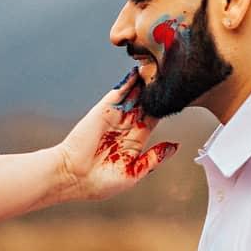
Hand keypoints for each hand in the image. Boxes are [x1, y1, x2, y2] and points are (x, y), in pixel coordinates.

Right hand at [56, 68, 177, 201]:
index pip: (152, 121)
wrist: (72, 177)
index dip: (163, 109)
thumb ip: (153, 158)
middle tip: (171, 77)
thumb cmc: (99, 183)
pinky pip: (118, 93)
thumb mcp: (133, 174)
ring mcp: (114, 118)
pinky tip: (140, 71)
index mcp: (133, 143)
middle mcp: (124, 128)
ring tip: (159, 68)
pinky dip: (129, 82)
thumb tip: (174, 146)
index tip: (177, 97)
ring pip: (134, 96)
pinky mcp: (103, 110)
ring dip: (145, 84)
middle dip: (156, 92)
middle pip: (145, 105)